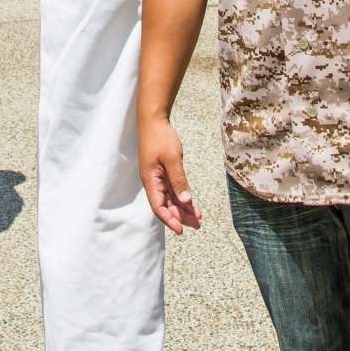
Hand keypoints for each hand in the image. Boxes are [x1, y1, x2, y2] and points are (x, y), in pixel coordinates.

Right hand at [139, 114, 201, 232]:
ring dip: (184, 208)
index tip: (180, 230)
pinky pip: (174, 189)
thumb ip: (179, 179)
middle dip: (181, 216)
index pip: (159, 206)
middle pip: (166, 205)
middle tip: (197, 225)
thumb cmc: (159, 137)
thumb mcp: (172, 158)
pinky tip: (193, 204)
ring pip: (171, 199)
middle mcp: (153, 182)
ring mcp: (159, 177)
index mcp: (150, 180)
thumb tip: (186, 200)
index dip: (169, 219)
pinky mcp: (164, 172)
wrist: (153, 120)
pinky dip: (183, 197)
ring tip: (198, 218)